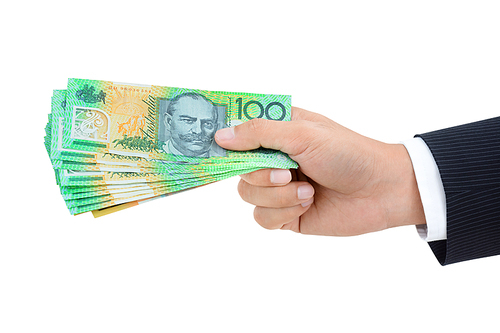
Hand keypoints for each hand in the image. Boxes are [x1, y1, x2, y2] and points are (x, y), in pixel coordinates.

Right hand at [215, 107, 425, 235]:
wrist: (381, 190)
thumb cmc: (347, 153)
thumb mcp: (303, 133)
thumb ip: (260, 133)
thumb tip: (220, 136)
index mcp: (278, 133)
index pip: (238, 134)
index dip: (225, 140)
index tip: (211, 145)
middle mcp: (274, 159)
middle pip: (238, 170)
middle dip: (261, 175)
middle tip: (287, 172)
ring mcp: (279, 188)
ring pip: (248, 196)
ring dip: (277, 196)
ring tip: (307, 191)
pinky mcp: (287, 214)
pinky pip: (263, 218)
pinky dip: (283, 212)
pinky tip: (307, 204)